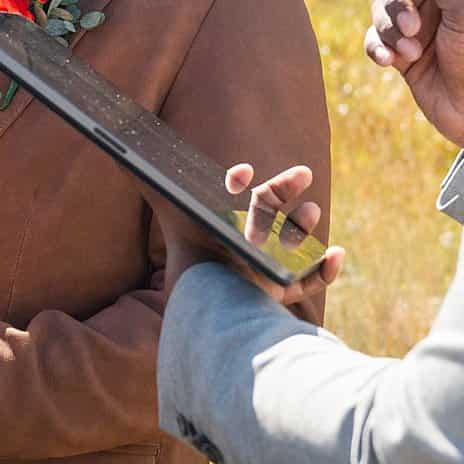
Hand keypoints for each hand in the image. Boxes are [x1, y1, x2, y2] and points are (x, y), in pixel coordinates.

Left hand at [157, 163, 344, 304]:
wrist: (207, 314)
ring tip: (309, 214)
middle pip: (269, 212)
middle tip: (302, 174)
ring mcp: (259, 267)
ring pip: (292, 241)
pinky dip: (325, 270)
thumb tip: (127, 149)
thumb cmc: (188, 265)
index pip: (230, 196)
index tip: (239, 172)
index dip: (238, 181)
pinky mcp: (274, 293)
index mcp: (215, 224)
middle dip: (286, 190)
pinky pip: (307, 281)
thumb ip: (148, 182)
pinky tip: (336, 255)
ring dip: (305, 226)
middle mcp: (239, 244)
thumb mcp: (169, 214)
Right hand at [364, 0, 463, 153]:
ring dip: (389, 30)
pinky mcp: (403, 56)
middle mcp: (438, 5)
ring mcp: (419, 31)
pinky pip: (376, 41)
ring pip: (382, 12)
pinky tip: (387, 62)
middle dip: (397, 4)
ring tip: (410, 54)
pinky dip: (377, 48)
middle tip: (411, 28)